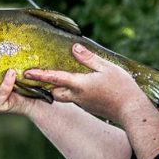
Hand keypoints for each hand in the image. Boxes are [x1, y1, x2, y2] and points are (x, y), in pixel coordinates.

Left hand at [24, 43, 151, 123]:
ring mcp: (84, 104)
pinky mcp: (90, 107)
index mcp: (80, 85)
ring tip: (55, 79)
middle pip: (54, 92)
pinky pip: (75, 99)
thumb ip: (89, 58)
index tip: (26, 72)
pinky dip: (71, 92)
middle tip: (36, 77)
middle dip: (45, 86)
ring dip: (57, 89)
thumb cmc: (121, 88)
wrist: (131, 111)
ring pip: (64, 96)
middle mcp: (78, 96)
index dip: (40, 74)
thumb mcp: (107, 67)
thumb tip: (74, 47)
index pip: (55, 78)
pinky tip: (78, 85)